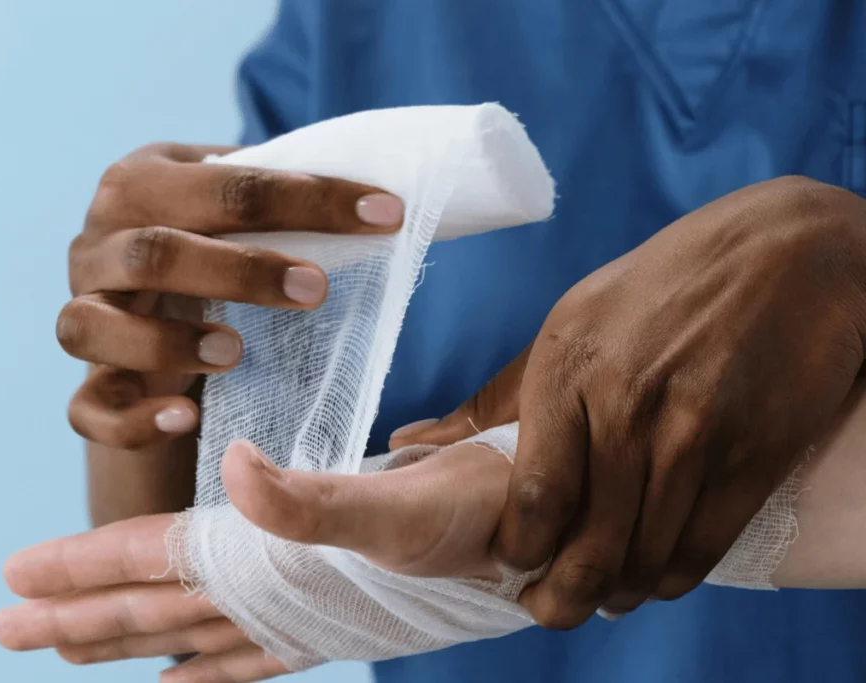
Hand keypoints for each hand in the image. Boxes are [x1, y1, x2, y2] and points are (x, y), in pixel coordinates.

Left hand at [0, 439, 513, 679]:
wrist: (532, 537)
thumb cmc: (472, 516)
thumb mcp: (397, 504)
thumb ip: (312, 501)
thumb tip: (237, 472)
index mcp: (273, 560)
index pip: (157, 560)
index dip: (85, 564)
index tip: (17, 574)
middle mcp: (273, 597)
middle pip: (154, 607)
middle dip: (76, 615)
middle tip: (3, 624)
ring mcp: (296, 612)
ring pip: (186, 632)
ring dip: (122, 638)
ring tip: (63, 647)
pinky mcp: (324, 615)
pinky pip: (246, 654)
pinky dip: (202, 668)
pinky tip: (174, 678)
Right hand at [61, 142, 403, 449]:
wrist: (147, 306)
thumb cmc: (208, 246)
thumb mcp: (232, 210)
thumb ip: (279, 196)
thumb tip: (381, 200)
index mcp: (141, 183)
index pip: (225, 184)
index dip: (310, 199)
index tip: (384, 215)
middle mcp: (96, 244)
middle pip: (152, 252)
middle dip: (240, 270)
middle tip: (315, 291)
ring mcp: (81, 313)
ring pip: (90, 327)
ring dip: (166, 342)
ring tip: (235, 353)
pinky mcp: (85, 382)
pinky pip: (87, 408)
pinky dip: (131, 418)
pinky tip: (185, 419)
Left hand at [391, 176, 865, 626]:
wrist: (780, 253)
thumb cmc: (656, 288)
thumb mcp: (567, 324)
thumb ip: (494, 398)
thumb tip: (410, 439)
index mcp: (568, 371)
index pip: (534, 496)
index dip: (519, 552)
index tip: (512, 565)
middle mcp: (629, 408)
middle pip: (589, 543)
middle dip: (562, 597)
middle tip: (549, 609)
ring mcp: (696, 434)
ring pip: (645, 556)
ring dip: (617, 593)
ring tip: (600, 596)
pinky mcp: (753, 455)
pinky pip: (703, 547)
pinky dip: (672, 577)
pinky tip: (653, 576)